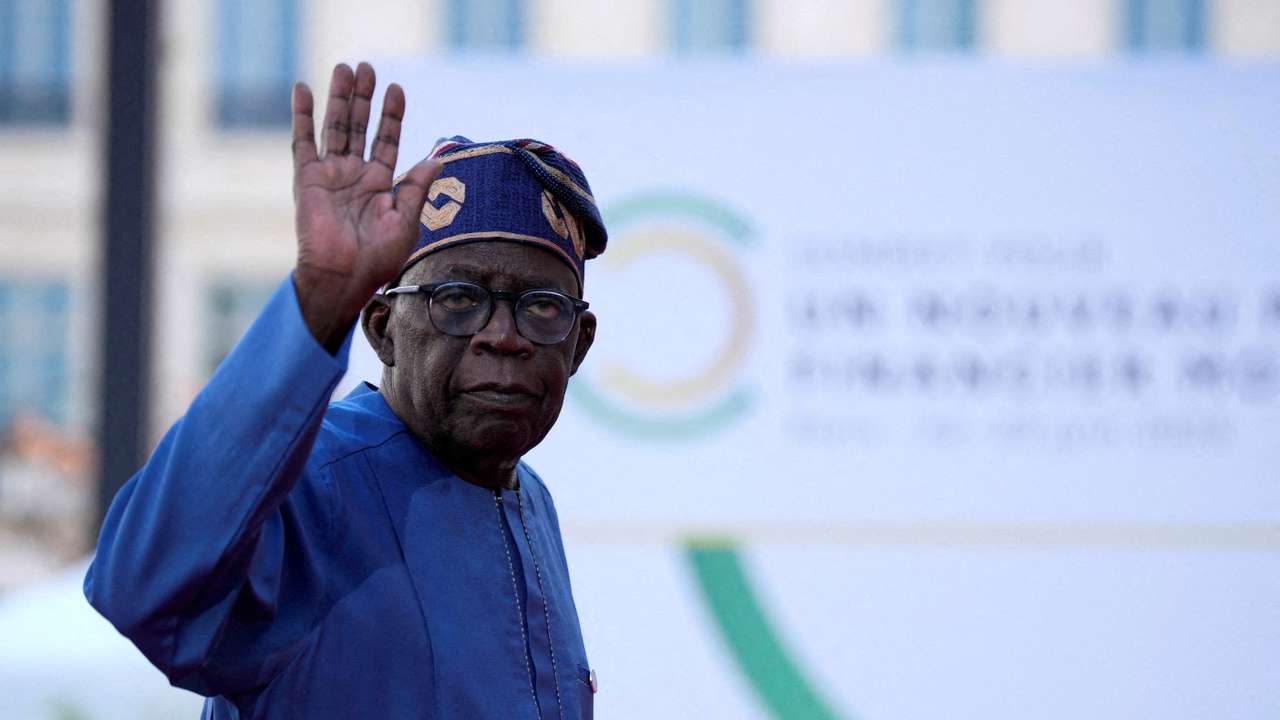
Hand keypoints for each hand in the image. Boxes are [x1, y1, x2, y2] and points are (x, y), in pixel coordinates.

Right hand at [290, 62, 440, 349]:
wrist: (344, 276)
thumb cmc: (377, 258)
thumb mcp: (406, 221)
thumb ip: (418, 187)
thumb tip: (438, 159)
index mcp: (380, 184)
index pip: (386, 140)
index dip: (391, 116)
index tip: (397, 90)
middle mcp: (355, 175)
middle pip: (360, 126)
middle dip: (365, 98)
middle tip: (368, 67)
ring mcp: (330, 174)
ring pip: (336, 126)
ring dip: (340, 98)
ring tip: (345, 67)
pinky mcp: (307, 178)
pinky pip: (303, 141)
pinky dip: (302, 115)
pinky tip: (303, 90)